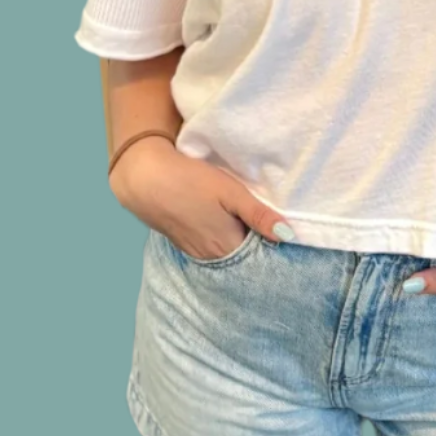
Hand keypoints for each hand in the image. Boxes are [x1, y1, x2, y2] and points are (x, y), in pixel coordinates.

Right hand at [114, 145, 294, 259]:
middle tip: (267, 224)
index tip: (282, 232)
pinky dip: (221, 239)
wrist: (147, 179)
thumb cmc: (192, 182)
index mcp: (227, 246)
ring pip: (226, 253)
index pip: (259, 255)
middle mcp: (212, 256)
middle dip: (256, 245)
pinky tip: (223, 223)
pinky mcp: (183, 243)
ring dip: (237, 241)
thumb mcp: (231, 192)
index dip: (270, 244)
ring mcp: (195, 252)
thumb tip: (288, 236)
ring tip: (247, 222)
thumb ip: (259, 215)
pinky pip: (211, 248)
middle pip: (242, 256)